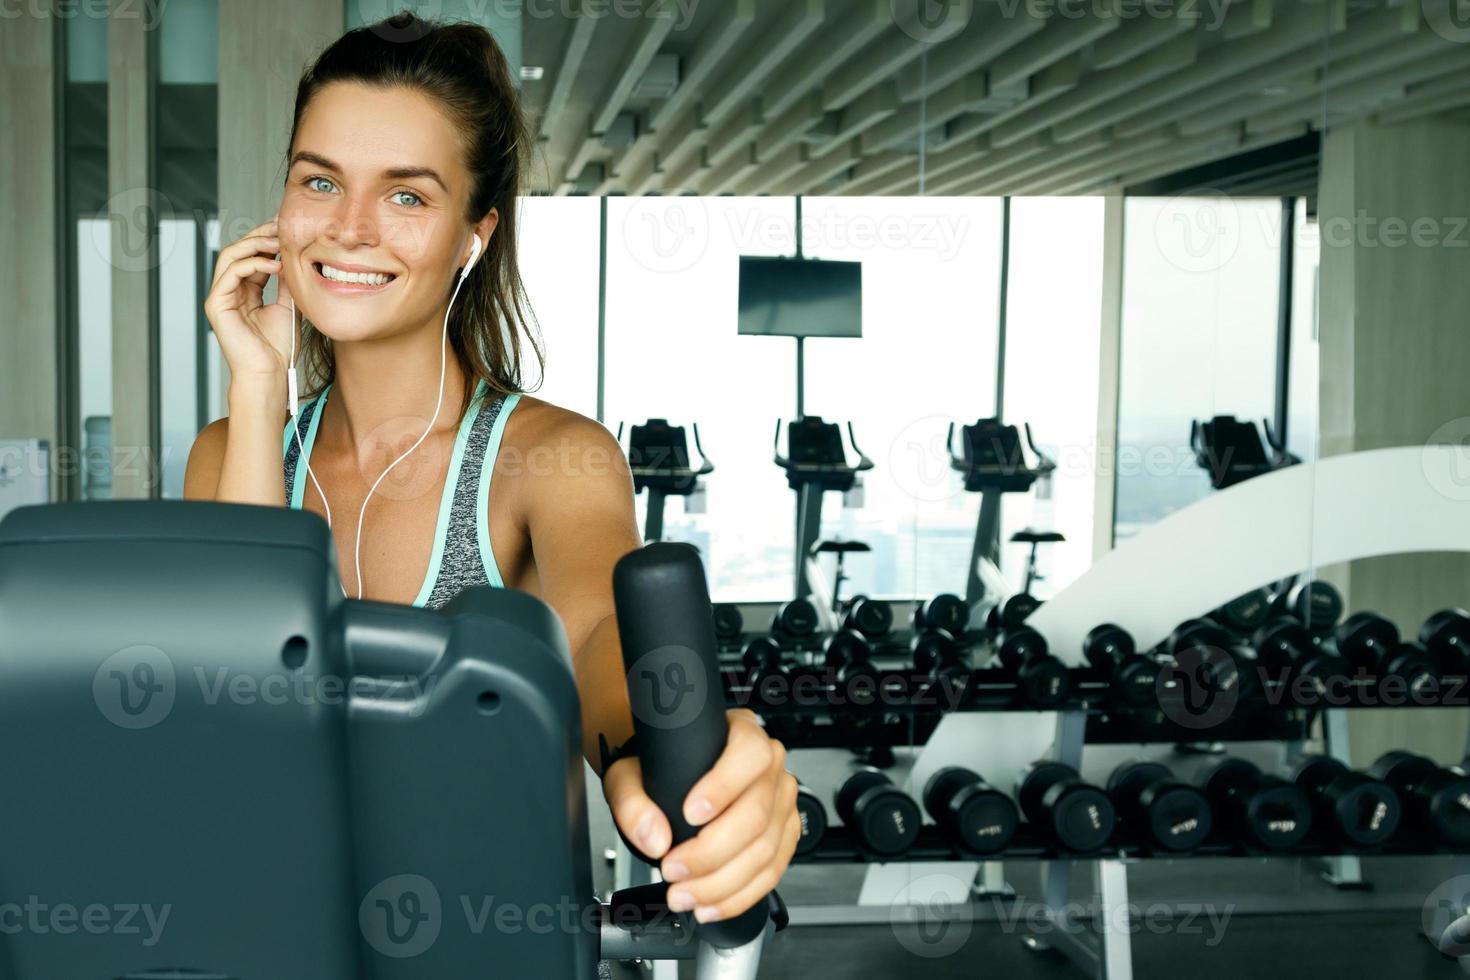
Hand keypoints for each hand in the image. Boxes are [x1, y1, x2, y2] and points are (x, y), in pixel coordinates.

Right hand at [203, 216, 295, 381]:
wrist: (270, 373)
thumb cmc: (278, 348)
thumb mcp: (289, 307)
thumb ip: (288, 284)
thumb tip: (295, 259)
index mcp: (246, 292)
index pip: (253, 256)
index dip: (268, 240)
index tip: (289, 229)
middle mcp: (230, 291)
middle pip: (239, 251)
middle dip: (261, 235)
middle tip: (282, 226)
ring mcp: (220, 296)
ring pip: (231, 256)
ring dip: (256, 245)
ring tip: (279, 243)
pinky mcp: (216, 304)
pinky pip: (231, 272)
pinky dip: (253, 263)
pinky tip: (275, 264)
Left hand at [603, 709, 797, 922]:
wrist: (671, 781)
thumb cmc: (658, 769)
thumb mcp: (631, 774)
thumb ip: (632, 801)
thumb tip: (654, 837)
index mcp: (741, 734)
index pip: (749, 755)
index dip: (724, 787)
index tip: (690, 814)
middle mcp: (769, 765)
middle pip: (757, 813)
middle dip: (712, 853)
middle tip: (673, 868)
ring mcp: (781, 802)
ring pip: (765, 849)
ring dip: (722, 883)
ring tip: (684, 894)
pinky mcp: (784, 835)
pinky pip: (771, 872)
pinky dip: (739, 896)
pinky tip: (710, 903)